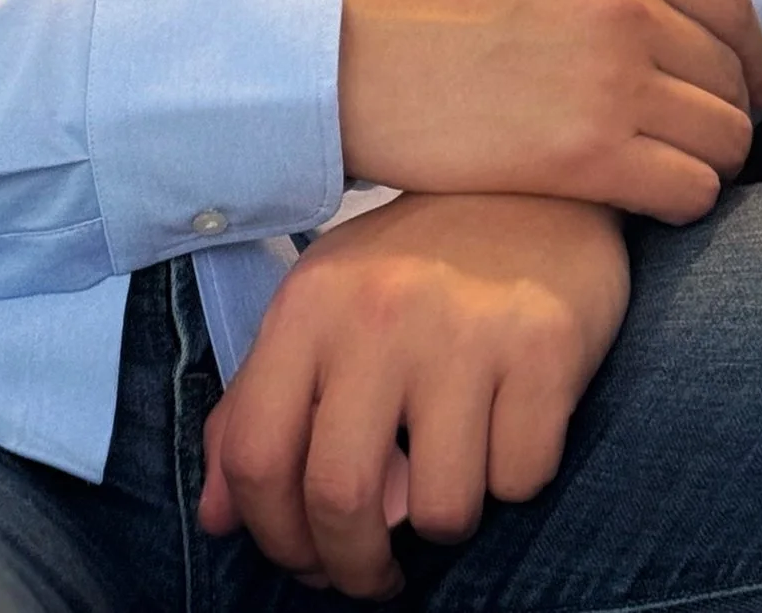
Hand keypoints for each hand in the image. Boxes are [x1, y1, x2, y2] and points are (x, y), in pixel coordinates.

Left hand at [199, 192, 628, 598]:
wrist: (532, 187)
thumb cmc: (418, 265)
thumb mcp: (324, 310)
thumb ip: (258, 407)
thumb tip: (217, 517)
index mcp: (310, 304)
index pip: (255, 456)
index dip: (273, 537)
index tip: (306, 561)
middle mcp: (379, 312)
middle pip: (339, 498)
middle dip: (354, 568)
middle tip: (373, 577)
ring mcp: (464, 330)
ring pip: (440, 511)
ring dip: (444, 523)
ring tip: (451, 476)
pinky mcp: (544, 348)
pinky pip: (520, 482)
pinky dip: (514, 479)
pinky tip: (507, 427)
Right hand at [338, 0, 761, 221]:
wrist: (350, 55)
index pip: (732, 3)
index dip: (753, 52)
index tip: (747, 82)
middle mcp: (625, 6)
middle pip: (733, 75)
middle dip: (733, 109)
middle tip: (708, 133)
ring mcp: (610, 82)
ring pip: (723, 138)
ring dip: (715, 160)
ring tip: (681, 168)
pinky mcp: (586, 157)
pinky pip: (688, 190)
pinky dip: (686, 199)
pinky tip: (654, 197)